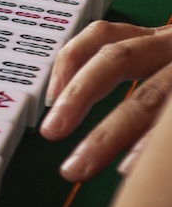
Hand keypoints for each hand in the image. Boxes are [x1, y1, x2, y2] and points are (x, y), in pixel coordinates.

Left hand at [40, 20, 171, 181]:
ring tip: (76, 170)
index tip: (46, 99)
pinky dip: (152, 147)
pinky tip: (131, 169)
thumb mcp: (167, 67)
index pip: (106, 36)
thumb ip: (144, 86)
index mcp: (164, 41)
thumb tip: (80, 120)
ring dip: (108, 134)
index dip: (70, 61)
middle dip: (79, 96)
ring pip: (152, 94)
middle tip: (49, 133)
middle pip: (121, 59)